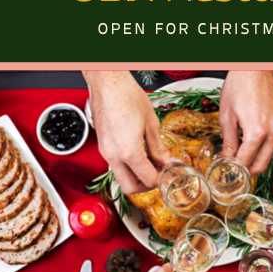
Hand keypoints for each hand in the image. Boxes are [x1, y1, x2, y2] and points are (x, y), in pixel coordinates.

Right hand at [83, 71, 172, 193]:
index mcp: (128, 152)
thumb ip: (160, 148)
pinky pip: (115, 166)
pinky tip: (140, 153)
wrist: (107, 83)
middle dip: (146, 186)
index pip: (148, 179)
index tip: (169, 172)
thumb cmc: (127, 96)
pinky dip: (128, 166)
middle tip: (159, 174)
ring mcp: (105, 152)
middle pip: (130, 188)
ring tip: (151, 162)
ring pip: (121, 178)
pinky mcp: (102, 147)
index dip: (162, 179)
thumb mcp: (151, 123)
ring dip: (136, 176)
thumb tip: (169, 161)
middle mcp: (113, 156)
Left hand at [219, 71, 272, 174]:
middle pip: (261, 165)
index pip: (245, 162)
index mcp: (257, 131)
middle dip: (246, 173)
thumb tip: (226, 159)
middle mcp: (272, 132)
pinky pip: (271, 146)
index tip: (224, 173)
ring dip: (253, 163)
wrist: (256, 69)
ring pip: (268, 158)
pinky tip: (247, 149)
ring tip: (237, 161)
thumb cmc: (241, 85)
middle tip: (232, 173)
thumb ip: (228, 141)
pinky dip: (260, 152)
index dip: (233, 170)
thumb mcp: (227, 116)